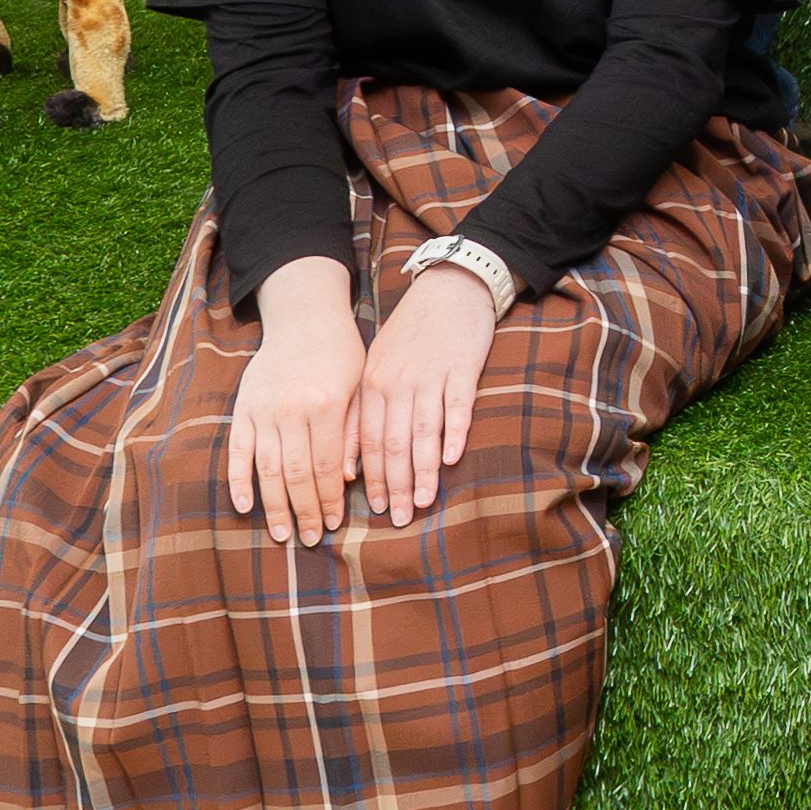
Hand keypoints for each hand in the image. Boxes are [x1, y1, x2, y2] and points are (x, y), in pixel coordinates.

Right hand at [223, 272, 364, 538]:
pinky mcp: (244, 407)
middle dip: (305, 510)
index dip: (329, 499)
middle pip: (296, 473)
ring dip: (275, 505)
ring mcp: (264, 409)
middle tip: (310, 539)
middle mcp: (292, 409)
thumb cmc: (341, 353)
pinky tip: (244, 506)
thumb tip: (347, 479)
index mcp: (326, 404)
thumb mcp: (361, 386)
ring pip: (267, 468)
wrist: (304, 316)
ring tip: (283, 533)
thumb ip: (354, 431)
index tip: (334, 525)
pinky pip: (238, 450)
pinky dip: (239, 480)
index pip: (326, 465)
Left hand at [353, 257, 500, 519]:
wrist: (448, 290)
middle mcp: (396, 383)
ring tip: (423, 501)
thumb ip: (363, 413)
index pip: (367, 441)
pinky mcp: (461, 368)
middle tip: (399, 519)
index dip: (371, 478)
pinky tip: (453, 458)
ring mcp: (429, 376)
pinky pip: (457, 406)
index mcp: (372, 385)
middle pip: (393, 444)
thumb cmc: (411, 335)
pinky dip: (454, 432)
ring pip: (423, 432)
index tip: (375, 509)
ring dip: (422, 471)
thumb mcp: (376, 368)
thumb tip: (349, 463)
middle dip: (395, 485)